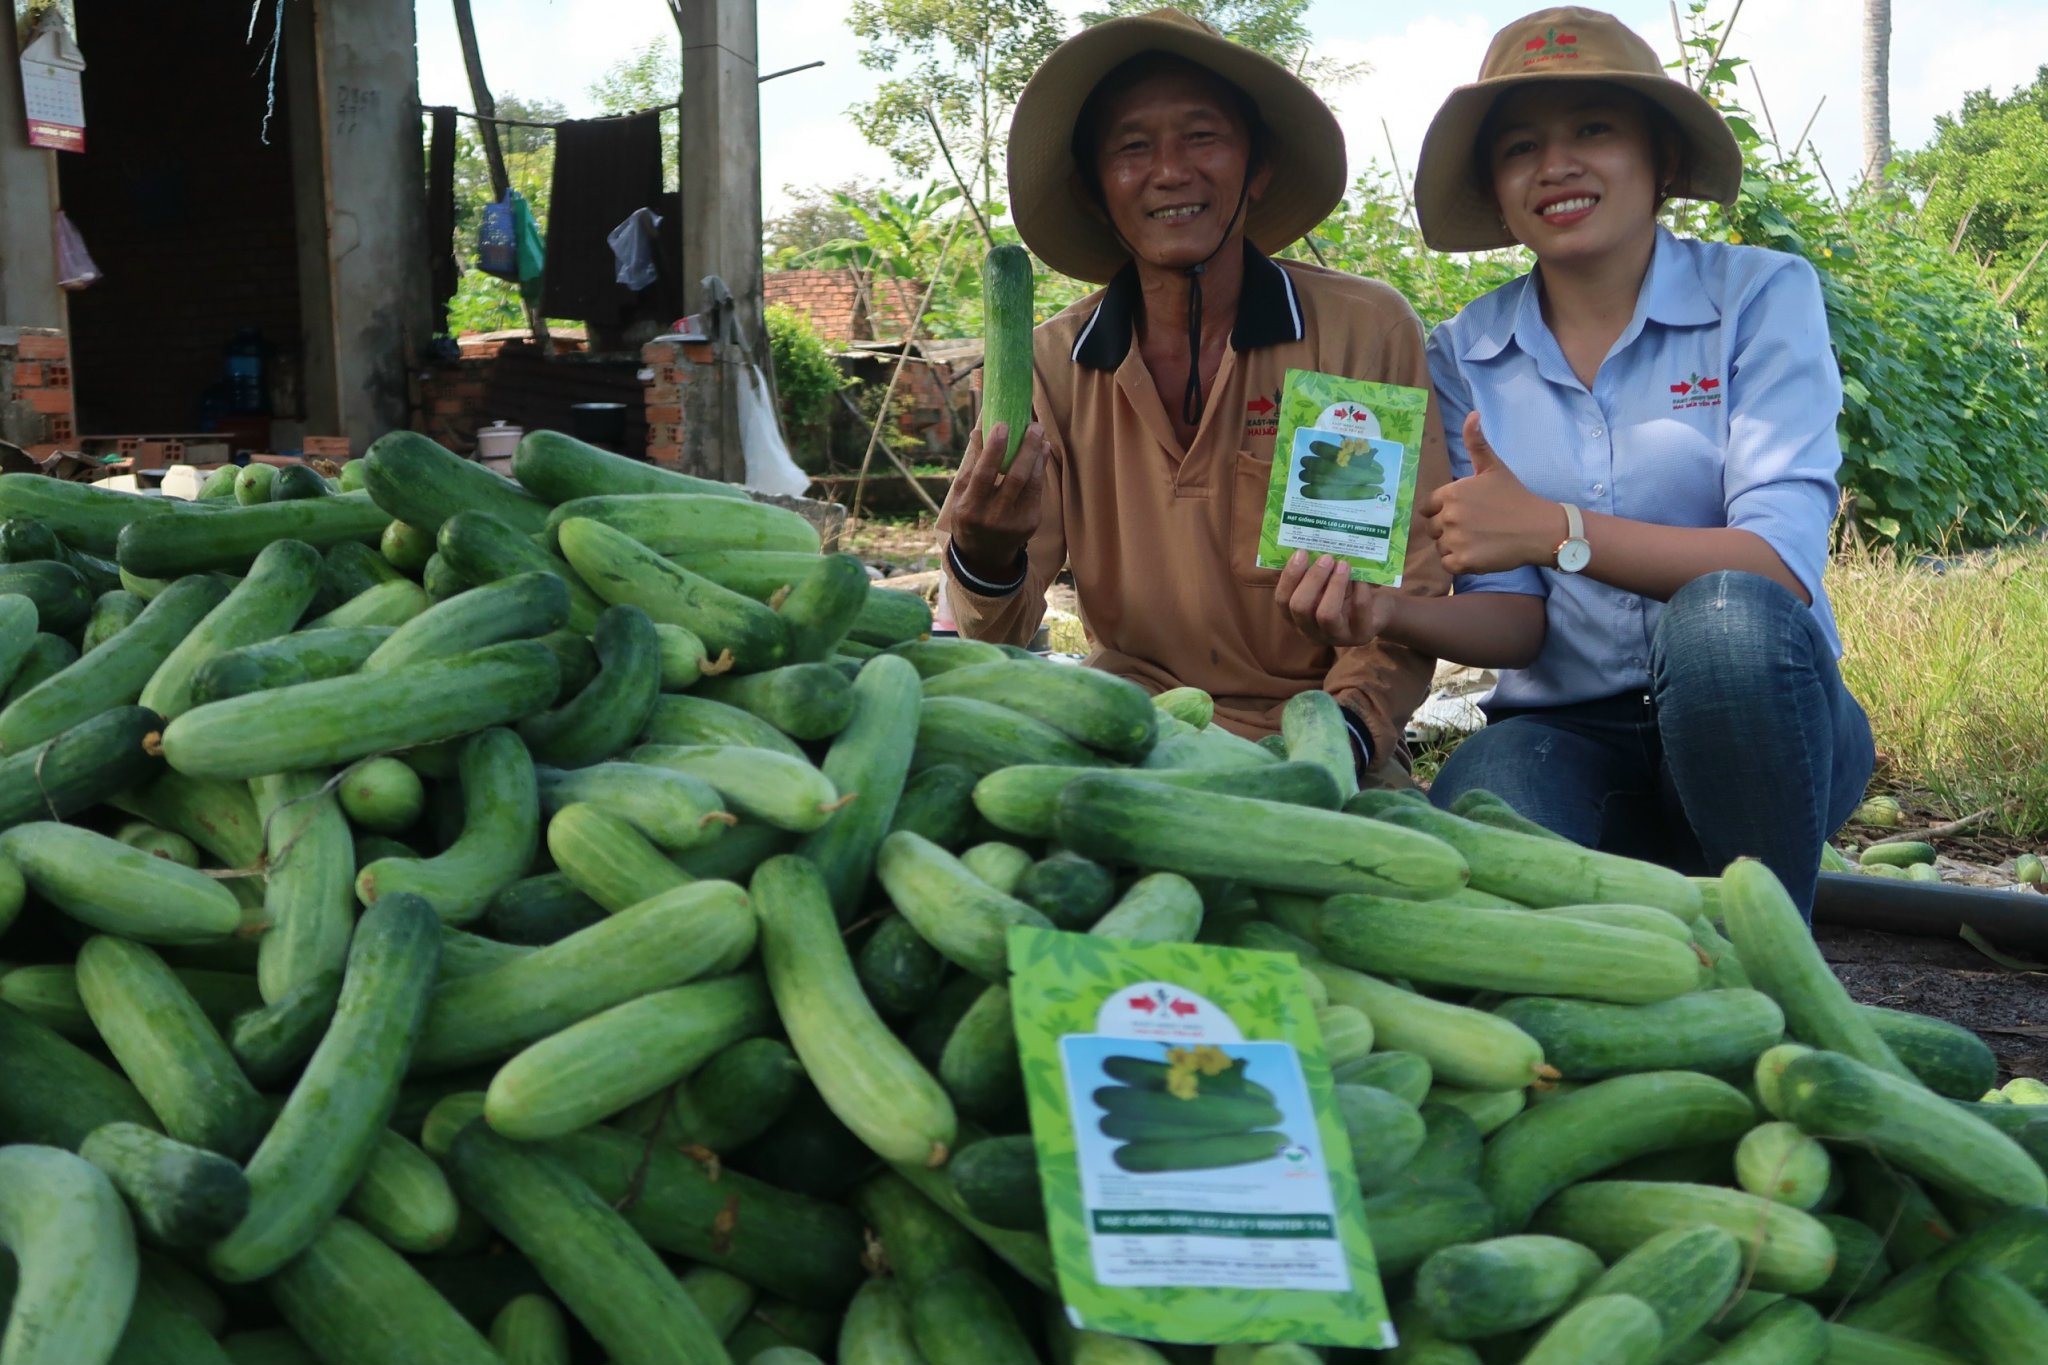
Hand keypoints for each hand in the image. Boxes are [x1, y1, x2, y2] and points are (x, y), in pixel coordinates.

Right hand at [948, 421, 1048, 581]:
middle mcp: (993, 517)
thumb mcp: (962, 494)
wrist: (984, 555)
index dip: (995, 448)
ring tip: (1040, 436)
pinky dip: (1039, 470)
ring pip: (1031, 483)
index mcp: (970, 508)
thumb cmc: (969, 515)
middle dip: (1027, 448)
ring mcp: (1015, 522)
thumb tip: (980, 431)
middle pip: (1016, 477)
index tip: (1004, 425)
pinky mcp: (1030, 523)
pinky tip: (1040, 454)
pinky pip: (1036, 492)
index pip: (984, 474)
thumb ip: (972, 464)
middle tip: (1033, 426)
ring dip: (1037, 456)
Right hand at [1276, 550, 1400, 647]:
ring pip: (1326, 614)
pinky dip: (1360, 590)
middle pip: (1300, 608)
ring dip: (1334, 585)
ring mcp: (1336, 637)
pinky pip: (1358, 611)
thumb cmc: (1346, 592)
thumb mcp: (1327, 583)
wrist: (1378, 611)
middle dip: (1312, 579)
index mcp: (1297, 617)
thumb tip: (1310, 544)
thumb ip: (1315, 571)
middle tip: (1327, 558)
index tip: (1301, 553)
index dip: (1289, 576)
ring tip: (1344, 564)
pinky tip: (1362, 577)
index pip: (1282, 600)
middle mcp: (1311, 631)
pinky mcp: (1361, 635)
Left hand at [1420, 412, 1564, 575]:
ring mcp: (1455, 539)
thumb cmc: (1515, 497)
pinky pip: (1448, 564)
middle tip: (1476, 528)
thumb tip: (1472, 414)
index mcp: (1451, 493)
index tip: (1465, 513)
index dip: (1443, 511)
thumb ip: (1476, 443)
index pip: (1428, 508)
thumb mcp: (1493, 467)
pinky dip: (1460, 562)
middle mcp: (1448, 516)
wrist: (1538, 528)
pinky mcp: (1462, 561)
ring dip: (1454, 546)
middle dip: (1448, 529)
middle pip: (1433, 528)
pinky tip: (1479, 553)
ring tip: (1479, 540)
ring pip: (1440, 547)